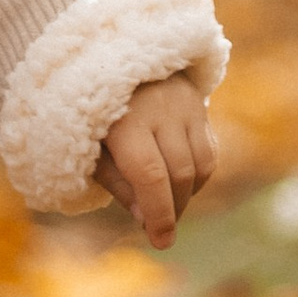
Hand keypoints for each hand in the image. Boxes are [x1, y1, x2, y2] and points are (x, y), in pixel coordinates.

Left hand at [96, 73, 217, 247]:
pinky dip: (198, 175)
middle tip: (160, 228)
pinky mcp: (197, 100)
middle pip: (179, 173)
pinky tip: (180, 185)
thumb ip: (117, 181)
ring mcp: (183, 102)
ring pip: (201, 164)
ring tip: (167, 207)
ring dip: (187, 194)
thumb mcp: (90, 146)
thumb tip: (147, 219)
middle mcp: (158, 108)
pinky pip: (208, 150)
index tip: (160, 242)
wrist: (105, 54)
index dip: (158, 214)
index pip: (149, 176)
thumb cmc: (90, 110)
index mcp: (123, 120)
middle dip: (171, 208)